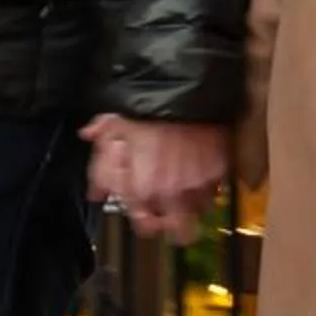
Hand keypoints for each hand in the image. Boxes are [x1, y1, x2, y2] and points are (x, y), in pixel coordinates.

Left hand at [79, 115, 228, 244]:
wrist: (184, 82)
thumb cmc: (145, 104)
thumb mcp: (113, 128)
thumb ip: (101, 164)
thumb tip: (95, 190)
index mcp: (142, 187)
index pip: (146, 226)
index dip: (146, 220)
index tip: (147, 214)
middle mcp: (172, 193)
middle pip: (181, 233)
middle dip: (177, 225)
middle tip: (173, 214)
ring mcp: (200, 182)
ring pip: (201, 211)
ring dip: (195, 204)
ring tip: (189, 190)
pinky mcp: (221, 168)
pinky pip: (218, 186)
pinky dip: (212, 183)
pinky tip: (203, 169)